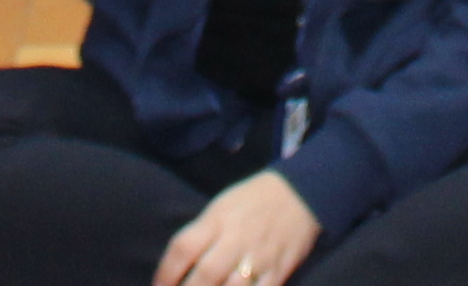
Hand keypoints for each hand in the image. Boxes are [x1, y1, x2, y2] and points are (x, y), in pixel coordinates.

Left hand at [150, 170, 320, 285]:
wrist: (301, 193)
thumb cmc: (252, 201)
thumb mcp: (221, 207)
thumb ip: (201, 234)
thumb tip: (178, 267)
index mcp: (218, 219)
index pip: (184, 247)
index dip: (165, 273)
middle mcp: (236, 238)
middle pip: (205, 274)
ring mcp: (259, 257)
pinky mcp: (279, 271)